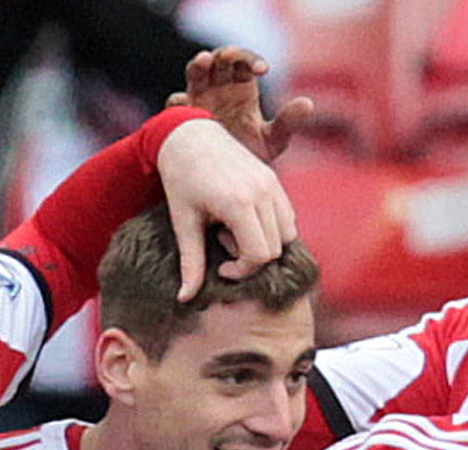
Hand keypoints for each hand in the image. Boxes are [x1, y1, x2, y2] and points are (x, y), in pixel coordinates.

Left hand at [154, 117, 298, 301]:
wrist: (188, 134)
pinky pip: (287, 218)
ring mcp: (272, 184)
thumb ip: (190, 261)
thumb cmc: (180, 177)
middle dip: (251, 257)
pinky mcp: (274, 180)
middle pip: (275, 249)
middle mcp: (262, 193)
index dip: (242, 270)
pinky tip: (244, 220)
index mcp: (239, 203)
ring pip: (286, 235)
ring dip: (264, 243)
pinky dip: (271, 229)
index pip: (259, 256)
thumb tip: (184, 298)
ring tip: (233, 230)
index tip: (220, 266)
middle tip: (222, 241)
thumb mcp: (183, 221)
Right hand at [167, 47, 313, 163]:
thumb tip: (308, 103)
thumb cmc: (251, 157)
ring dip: (199, 65)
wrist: (227, 185)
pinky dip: (179, 101)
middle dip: (225, 55)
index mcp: (241, 88)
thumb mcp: (272, 141)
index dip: (251, 60)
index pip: (244, 63)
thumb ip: (288, 122)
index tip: (263, 70)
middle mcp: (218, 88)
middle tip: (230, 56)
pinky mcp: (183, 118)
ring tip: (203, 61)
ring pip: (195, 72)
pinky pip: (176, 104)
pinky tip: (185, 103)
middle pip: (219, 60)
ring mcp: (198, 100)